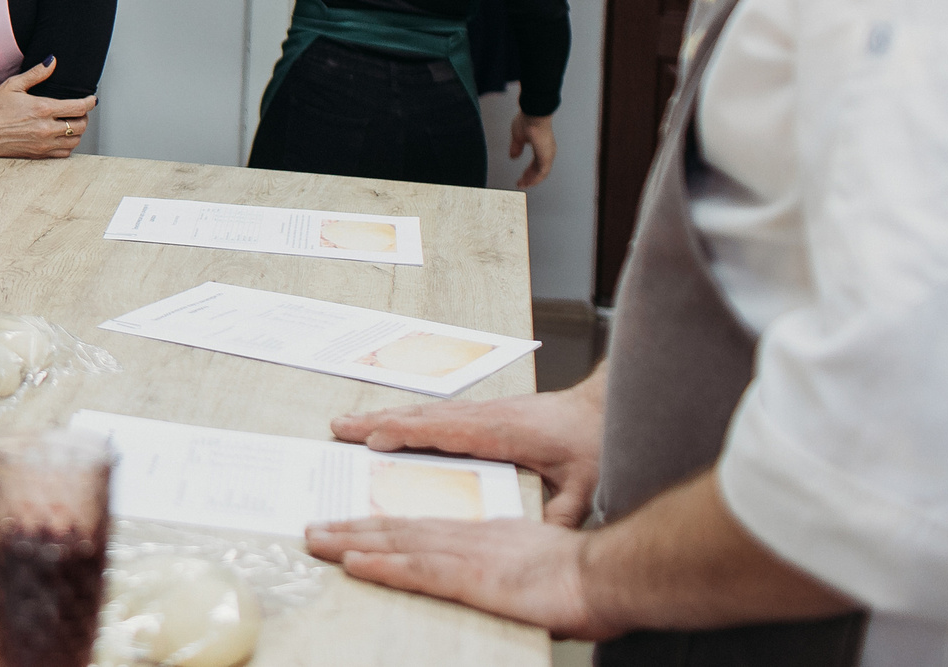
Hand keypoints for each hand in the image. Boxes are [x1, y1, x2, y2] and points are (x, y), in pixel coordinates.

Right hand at [0, 61, 95, 157]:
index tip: (91, 99)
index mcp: (42, 109)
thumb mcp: (13, 85)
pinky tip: (60, 136)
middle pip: (80, 126)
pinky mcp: (37, 154)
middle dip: (84, 116)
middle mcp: (45, 128)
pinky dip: (67, 145)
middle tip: (79, 110)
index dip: (89, 102)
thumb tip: (52, 61)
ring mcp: (42, 144)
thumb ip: (36, 74)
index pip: (78, 107)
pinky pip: (63, 153)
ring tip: (71, 123)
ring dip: (77, 132)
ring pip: (74, 141)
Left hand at [305, 515, 614, 639]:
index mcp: (484, 537)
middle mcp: (468, 538)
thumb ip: (511, 579)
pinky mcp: (473, 577)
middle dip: (352, 530)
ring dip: (352, 543)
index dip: (382, 528)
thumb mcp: (539, 573)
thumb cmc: (587, 581)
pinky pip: (416, 570)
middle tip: (314, 529)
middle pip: (398, 531)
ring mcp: (468, 555)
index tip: (350, 528)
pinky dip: (381, 565)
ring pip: (397, 545)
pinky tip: (353, 564)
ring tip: (316, 541)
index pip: (421, 530)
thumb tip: (503, 591)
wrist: (611, 574)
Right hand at [331, 385, 603, 525]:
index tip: (372, 438)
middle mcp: (486, 416)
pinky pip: (438, 415)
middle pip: (422, 416)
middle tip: (339, 427)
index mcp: (502, 430)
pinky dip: (408, 419)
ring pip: (427, 413)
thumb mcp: (587, 485)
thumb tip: (543, 539)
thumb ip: (562, 514)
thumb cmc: (598, 442)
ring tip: (353, 424)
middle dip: (378, 420)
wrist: (608, 408)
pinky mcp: (488, 415)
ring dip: (387, 417)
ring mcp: (485, 412)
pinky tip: (395, 426)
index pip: (444, 429)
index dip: (406, 433)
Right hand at [509, 113, 556, 189]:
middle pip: (539, 170)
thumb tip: (513, 157)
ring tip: (522, 185)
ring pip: (541, 173)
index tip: (521, 178)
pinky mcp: (546, 156)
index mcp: (541, 147)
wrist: (533, 114)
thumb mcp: (517, 137)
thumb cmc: (527, 120)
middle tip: (521, 184)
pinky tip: (528, 182)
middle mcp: (547, 151)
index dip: (528, 172)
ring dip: (532, 180)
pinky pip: (542, 172)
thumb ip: (516, 148)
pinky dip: (535, 179)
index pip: (536, 164)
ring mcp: (548, 154)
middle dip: (529, 178)